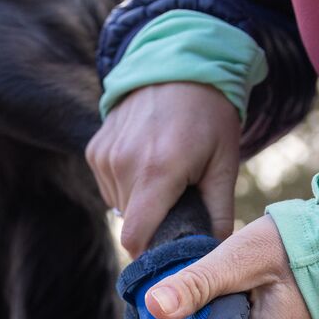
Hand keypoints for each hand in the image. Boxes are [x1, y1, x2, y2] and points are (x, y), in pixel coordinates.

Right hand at [86, 82, 240, 255]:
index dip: (149, 254)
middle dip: (153, 224)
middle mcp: (124, 165)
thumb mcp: (224, 163)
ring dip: (140, 204)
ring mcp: (105, 156)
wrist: (176, 64)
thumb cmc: (209, 115)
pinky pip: (108, 186)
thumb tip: (218, 254)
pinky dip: (127, 185)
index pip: (135, 238)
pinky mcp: (94, 149)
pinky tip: (146, 161)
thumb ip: (219, 213)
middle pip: (130, 224)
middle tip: (178, 204)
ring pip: (118, 206)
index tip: (167, 254)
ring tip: (164, 176)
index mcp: (159, 171)